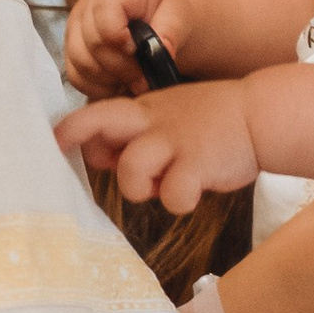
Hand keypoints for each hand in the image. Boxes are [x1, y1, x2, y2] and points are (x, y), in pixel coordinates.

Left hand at [58, 79, 259, 211]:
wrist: (259, 116)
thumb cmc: (211, 120)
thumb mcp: (169, 114)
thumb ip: (137, 133)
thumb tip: (103, 157)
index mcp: (143, 110)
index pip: (95, 113)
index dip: (72, 131)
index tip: (55, 142)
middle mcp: (152, 123)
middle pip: (99, 122)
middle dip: (78, 137)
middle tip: (64, 150)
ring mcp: (174, 142)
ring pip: (130, 171)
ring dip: (139, 188)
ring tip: (162, 184)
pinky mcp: (197, 165)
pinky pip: (172, 196)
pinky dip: (179, 201)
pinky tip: (192, 192)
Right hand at [63, 0, 190, 95]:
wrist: (148, 9)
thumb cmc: (161, 7)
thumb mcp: (176, 10)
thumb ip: (171, 30)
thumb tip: (164, 53)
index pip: (104, 17)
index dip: (120, 40)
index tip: (138, 50)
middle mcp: (85, 7)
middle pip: (93, 46)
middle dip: (122, 68)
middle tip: (145, 78)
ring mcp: (74, 31)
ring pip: (82, 65)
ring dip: (110, 80)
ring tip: (134, 79)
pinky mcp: (71, 52)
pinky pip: (76, 78)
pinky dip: (99, 88)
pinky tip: (119, 83)